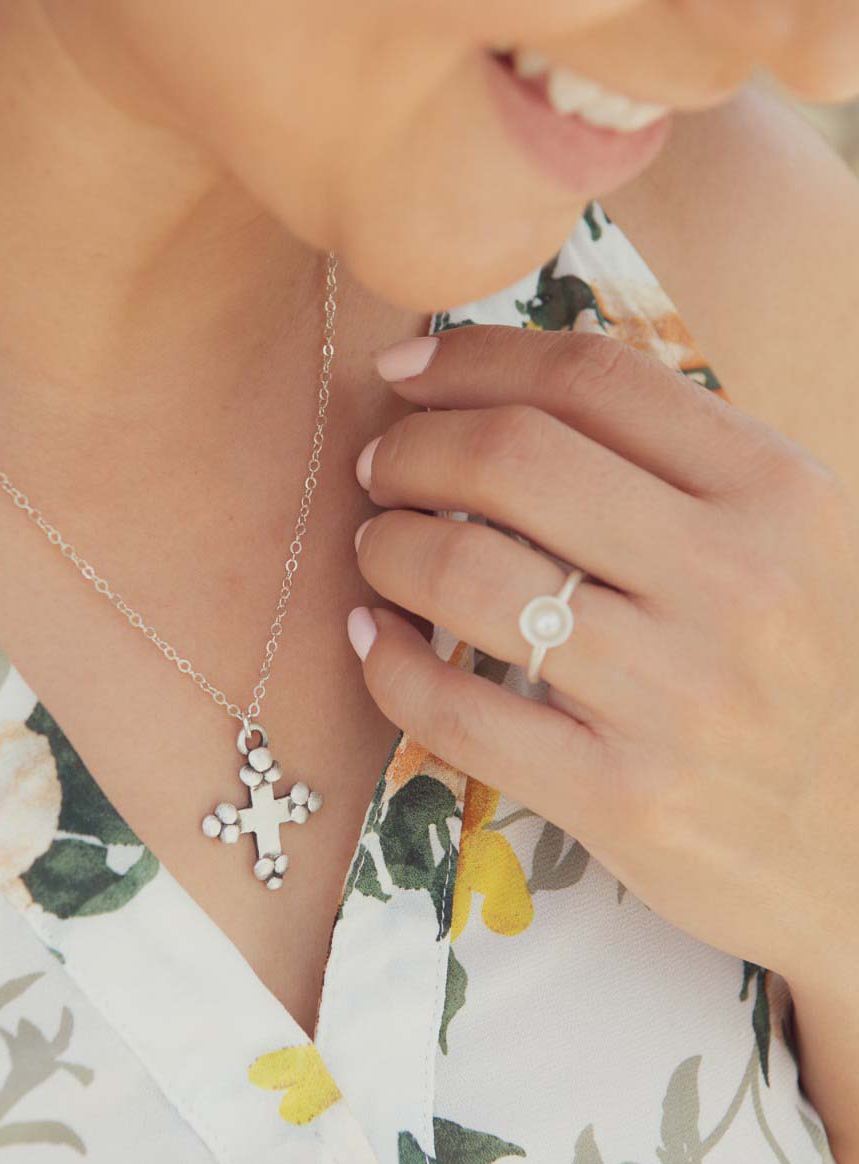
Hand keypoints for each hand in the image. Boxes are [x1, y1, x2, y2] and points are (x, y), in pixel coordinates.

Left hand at [349, 325, 858, 993]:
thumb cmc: (799, 672)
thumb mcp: (782, 542)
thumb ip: (669, 463)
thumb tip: (498, 390)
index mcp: (777, 494)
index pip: (589, 379)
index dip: (470, 359)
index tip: (403, 368)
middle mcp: (736, 582)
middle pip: (512, 459)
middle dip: (410, 449)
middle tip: (379, 467)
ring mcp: (678, 696)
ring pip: (467, 575)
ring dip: (387, 547)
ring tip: (379, 547)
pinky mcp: (622, 797)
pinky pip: (455, 710)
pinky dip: (386, 663)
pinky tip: (372, 638)